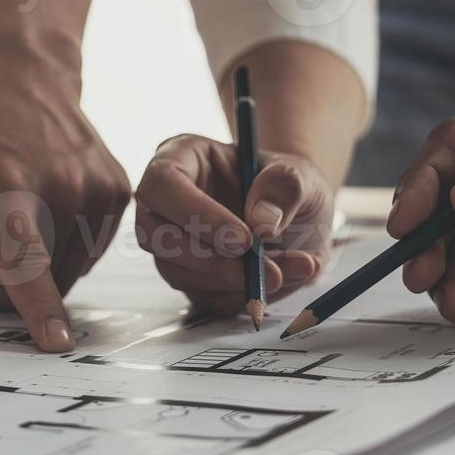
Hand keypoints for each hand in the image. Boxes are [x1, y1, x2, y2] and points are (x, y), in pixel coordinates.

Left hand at [0, 15, 129, 352]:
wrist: (15, 72)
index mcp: (3, 189)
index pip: (25, 261)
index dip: (39, 308)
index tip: (56, 343)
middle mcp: (57, 187)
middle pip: (33, 284)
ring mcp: (93, 189)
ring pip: (62, 275)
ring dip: (22, 273)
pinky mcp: (114, 193)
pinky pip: (82, 254)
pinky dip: (52, 253)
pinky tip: (24, 223)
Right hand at [133, 135, 333, 314]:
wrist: (299, 218)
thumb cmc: (287, 186)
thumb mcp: (298, 173)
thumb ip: (284, 188)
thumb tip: (262, 223)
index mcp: (181, 158)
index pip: (164, 183)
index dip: (198, 214)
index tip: (244, 238)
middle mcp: (166, 201)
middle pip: (155, 234)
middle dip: (211, 259)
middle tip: (263, 269)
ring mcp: (172, 243)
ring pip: (177, 272)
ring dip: (233, 280)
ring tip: (286, 270)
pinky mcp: (189, 277)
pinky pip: (204, 296)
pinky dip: (242, 294)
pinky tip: (279, 279)